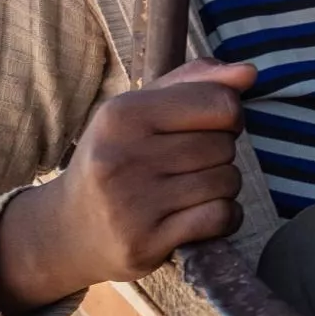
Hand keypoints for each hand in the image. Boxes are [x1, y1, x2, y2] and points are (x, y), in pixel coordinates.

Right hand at [0, 59, 254, 315]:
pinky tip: (202, 216)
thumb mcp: (139, 109)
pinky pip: (220, 217)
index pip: (220, 103)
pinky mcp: (146, 242)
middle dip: (221, 154)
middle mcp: (123, 156)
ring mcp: (133, 203)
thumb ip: (195, 82)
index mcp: (122, 114)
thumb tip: (250, 73)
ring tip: (190, 189)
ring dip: (222, 187)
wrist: (65, 229)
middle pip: (224, 146)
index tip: (211, 126)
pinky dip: (226, 217)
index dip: (229, 115)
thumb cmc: (114, 158)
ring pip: (227, 182)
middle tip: (190, 164)